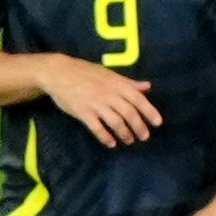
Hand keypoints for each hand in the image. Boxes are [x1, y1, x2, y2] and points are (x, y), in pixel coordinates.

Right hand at [42, 56, 162, 147]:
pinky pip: (97, 128)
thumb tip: (147, 87)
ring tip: (129, 140)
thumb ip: (128, 82)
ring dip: (125, 134)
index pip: (138, 99)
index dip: (149, 111)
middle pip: (129, 113)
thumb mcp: (108, 73)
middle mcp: (109, 94)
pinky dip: (106, 137)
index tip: (157, 123)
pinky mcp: (83, 112)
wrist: (58, 72)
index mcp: (116, 83)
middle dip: (139, 127)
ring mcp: (95, 104)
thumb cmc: (84, 72)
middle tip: (144, 137)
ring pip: (116, 122)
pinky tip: (111, 143)